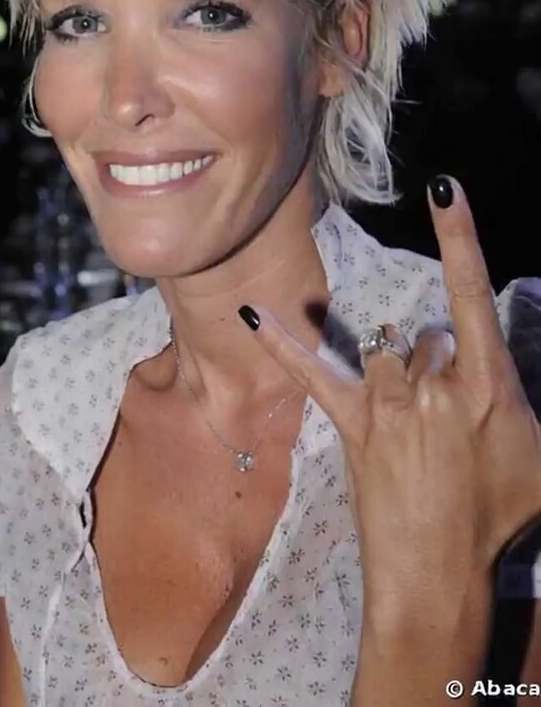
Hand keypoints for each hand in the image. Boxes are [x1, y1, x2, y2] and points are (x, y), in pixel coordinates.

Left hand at [242, 177, 540, 613]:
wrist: (440, 572)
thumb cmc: (498, 516)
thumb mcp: (540, 456)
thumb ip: (520, 403)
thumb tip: (494, 371)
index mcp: (486, 385)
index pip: (472, 294)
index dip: (460, 238)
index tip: (444, 189)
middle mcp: (433, 384)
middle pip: (430, 338)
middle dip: (441, 365)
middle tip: (450, 420)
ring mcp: (388, 402)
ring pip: (389, 352)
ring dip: (401, 371)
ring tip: (413, 419)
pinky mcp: (352, 423)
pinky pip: (313, 373)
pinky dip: (282, 342)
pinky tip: (249, 312)